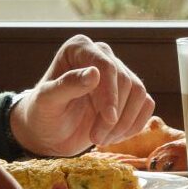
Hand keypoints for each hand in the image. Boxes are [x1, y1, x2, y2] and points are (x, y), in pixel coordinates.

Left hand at [9, 34, 154, 156]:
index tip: (109, 119)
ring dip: (124, 123)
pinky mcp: (128, 92)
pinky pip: (146, 104)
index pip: (106, 66)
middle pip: (126, 82)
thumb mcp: (46, 102)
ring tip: (101, 139)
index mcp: (79, 48)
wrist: (48, 133)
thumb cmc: (42, 114)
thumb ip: (66, 85)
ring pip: (139, 93)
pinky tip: (114, 136)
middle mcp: (101, 55)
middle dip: (114, 116)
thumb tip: (94, 73)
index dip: (110, 93)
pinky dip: (134, 124)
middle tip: (96, 139)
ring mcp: (118, 73)